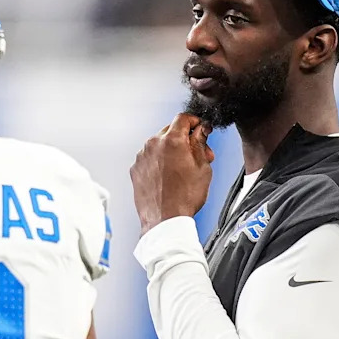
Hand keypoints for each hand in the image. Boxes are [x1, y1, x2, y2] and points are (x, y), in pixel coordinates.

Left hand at [130, 113, 214, 235]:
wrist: (164, 220)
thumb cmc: (183, 198)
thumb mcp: (202, 167)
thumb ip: (200, 143)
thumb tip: (201, 131)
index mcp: (172, 140)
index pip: (183, 117)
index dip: (195, 122)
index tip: (200, 128)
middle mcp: (153, 144)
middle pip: (170, 130)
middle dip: (185, 138)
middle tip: (197, 153)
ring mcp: (142, 156)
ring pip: (159, 144)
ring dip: (171, 150)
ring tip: (183, 169)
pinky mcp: (135, 168)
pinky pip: (149, 158)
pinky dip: (159, 162)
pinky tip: (169, 176)